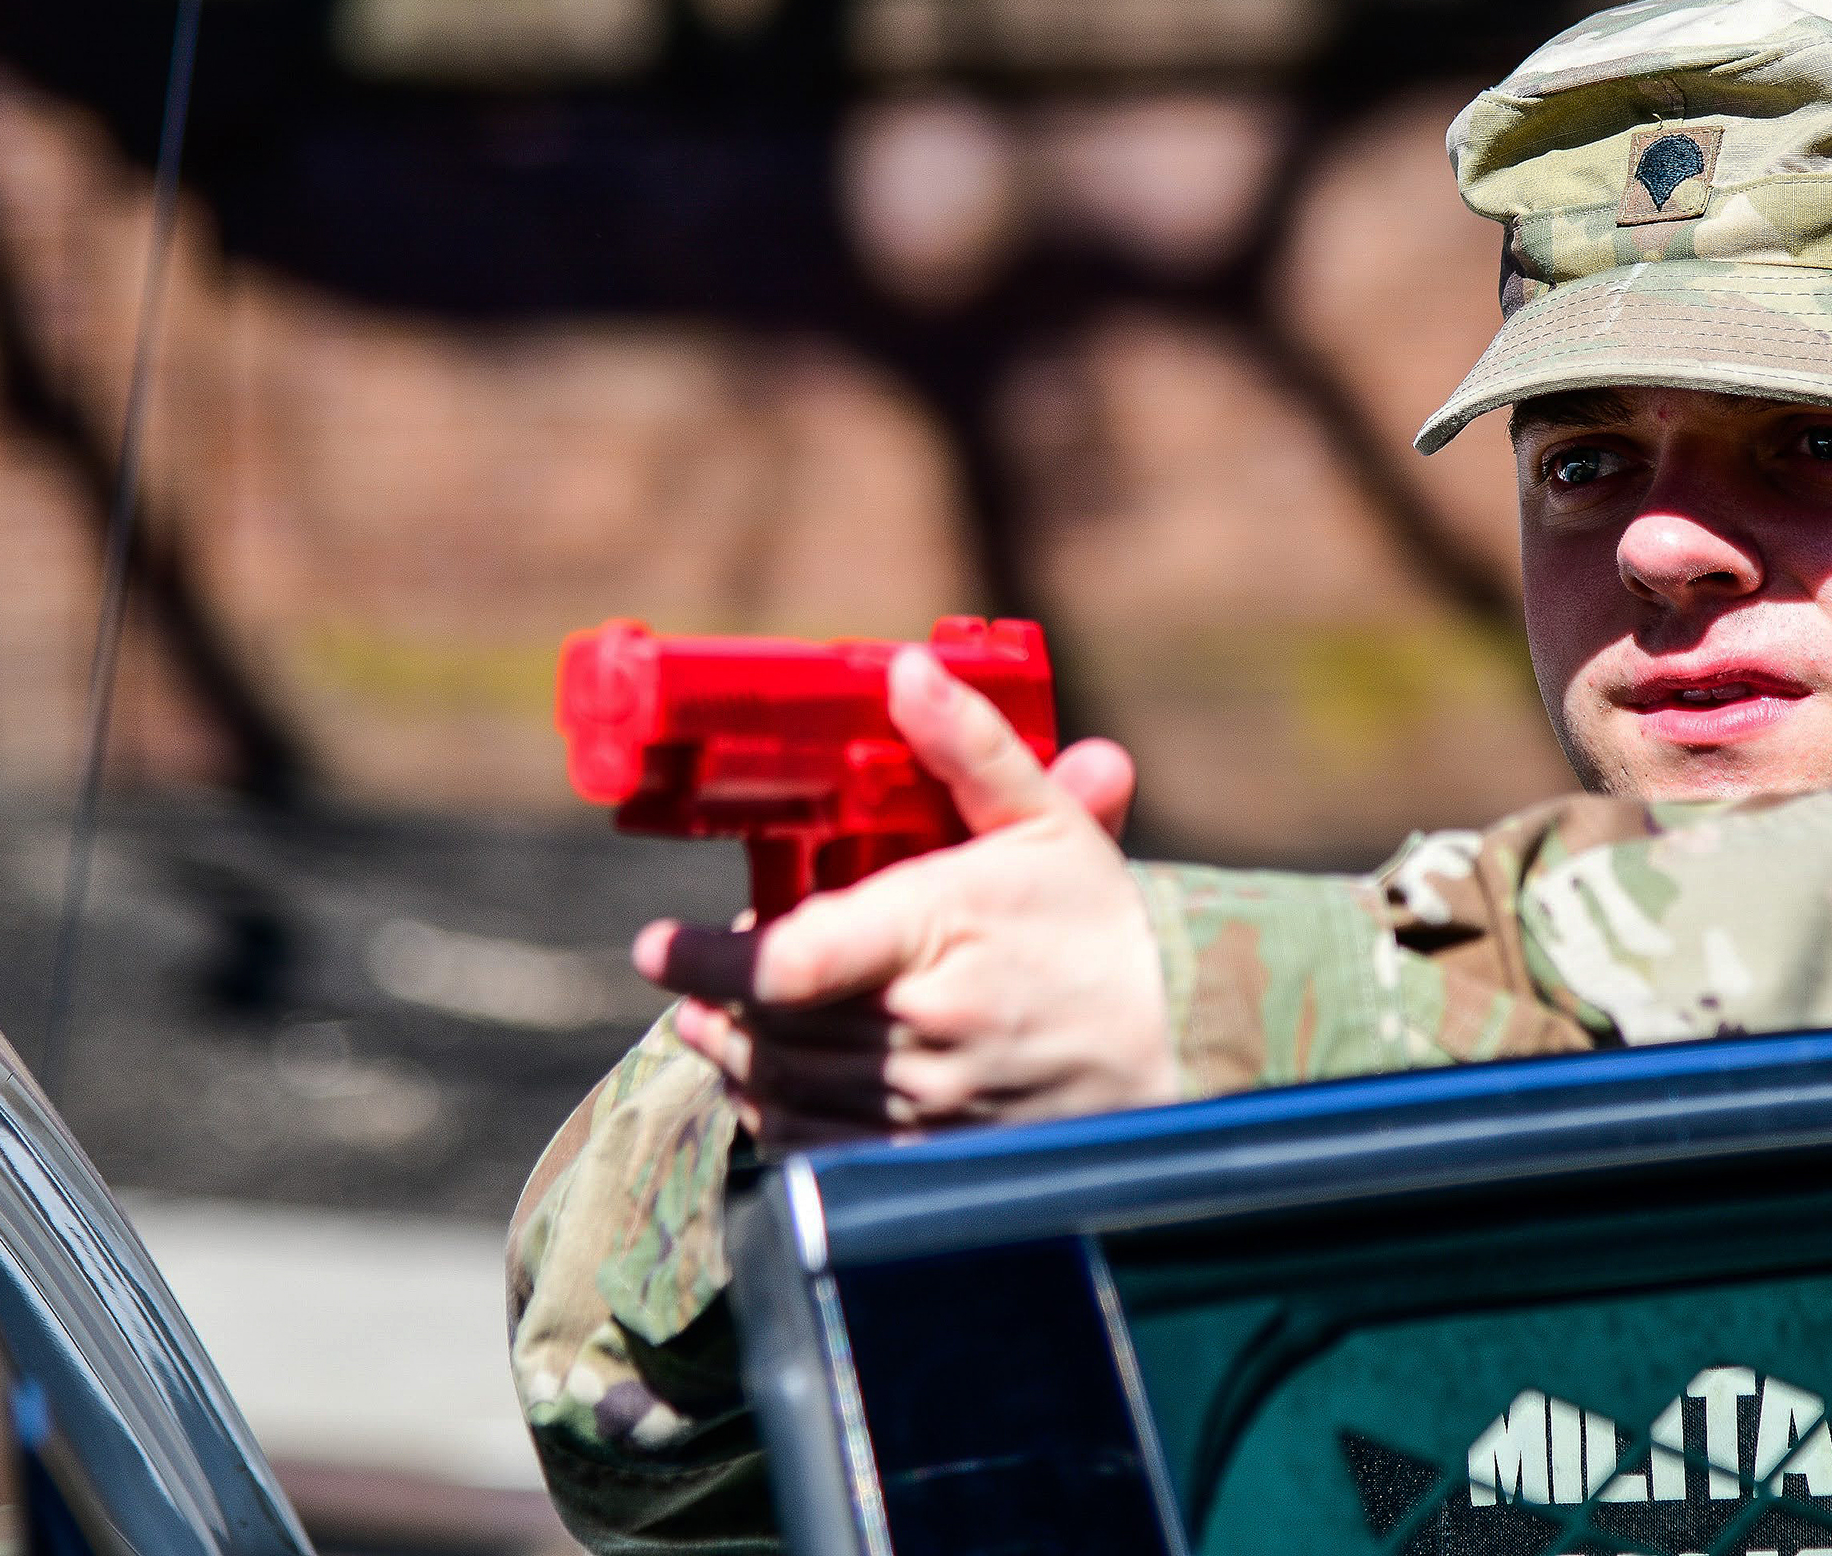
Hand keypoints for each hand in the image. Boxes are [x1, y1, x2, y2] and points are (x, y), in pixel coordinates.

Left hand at [632, 646, 1174, 1149]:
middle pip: (769, 1023)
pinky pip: (811, 1145)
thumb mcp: (1047, 824)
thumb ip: (969, 748)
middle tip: (702, 971)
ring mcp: (919, 1106)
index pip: (792, 962)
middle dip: (718, 996)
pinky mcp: (920, 1160)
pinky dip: (775, 1112)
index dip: (707, 961)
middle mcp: (919, 1030)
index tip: (656, 944)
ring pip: (780, 1084)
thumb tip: (907, 670)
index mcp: (936, 934)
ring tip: (717, 1018)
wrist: (1174, 1051)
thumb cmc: (1095, 932)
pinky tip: (776, 1078)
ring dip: (735, 1051)